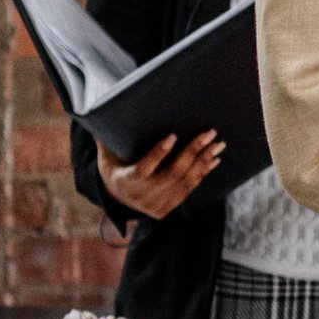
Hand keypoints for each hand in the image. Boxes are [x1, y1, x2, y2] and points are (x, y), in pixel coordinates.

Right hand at [96, 129, 221, 220]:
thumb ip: (107, 137)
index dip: (159, 153)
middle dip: (193, 152)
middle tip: (208, 133)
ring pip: (184, 182)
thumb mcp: (106, 155)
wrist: (114, 198)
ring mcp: (155, 205)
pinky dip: (202, 174)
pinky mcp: (165, 210)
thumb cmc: (113, 166)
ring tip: (217, 144)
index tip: (172, 136)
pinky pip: (188, 190)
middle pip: (172, 174)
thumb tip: (101, 109)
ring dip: (204, 161)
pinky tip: (213, 160)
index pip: (144, 167)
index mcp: (125, 181)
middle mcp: (141, 196)